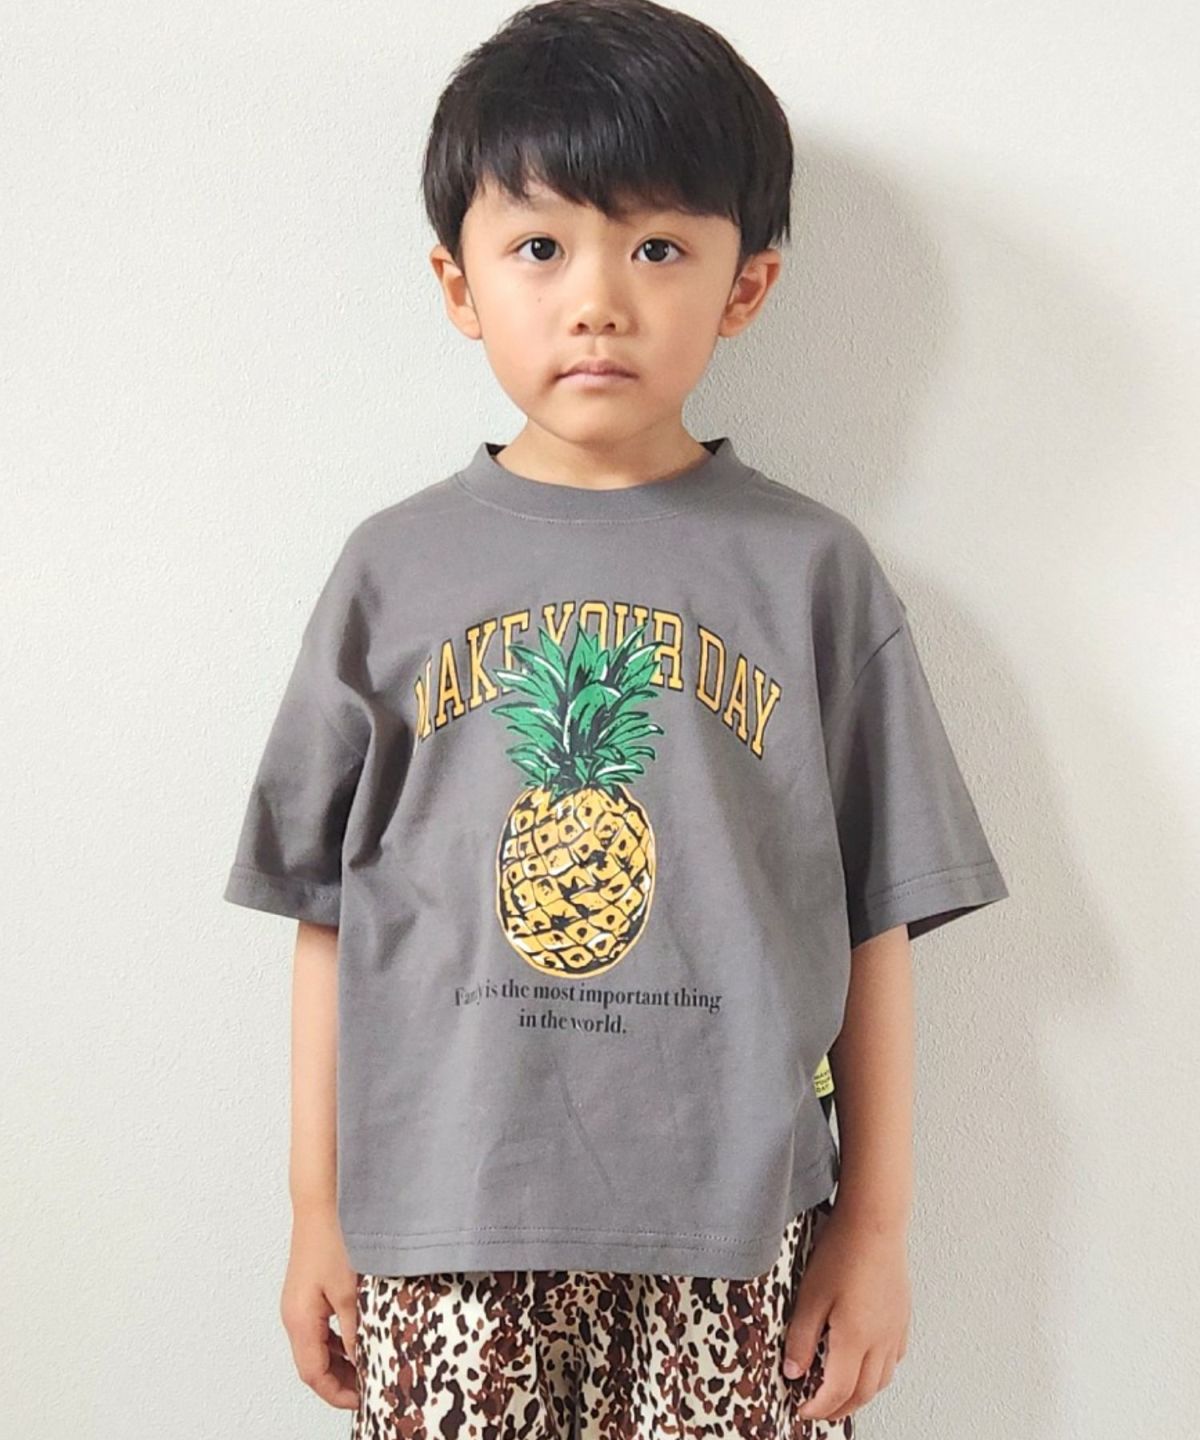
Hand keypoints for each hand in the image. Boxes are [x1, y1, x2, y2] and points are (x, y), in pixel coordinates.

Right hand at [280, 1205, 360, 1408]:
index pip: (313, 1374)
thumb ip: (357, 1330)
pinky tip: (360, 1335)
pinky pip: (320, 1327)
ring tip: (369, 1365)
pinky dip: (338, 1339)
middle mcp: (294, 1315)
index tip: (363, 1400)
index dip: (337, 1394)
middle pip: (313, 1363)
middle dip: (340, 1380)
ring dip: (340, 1360)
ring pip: (317, 1346)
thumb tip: (364, 1361)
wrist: (322, 1199)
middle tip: (371, 1386)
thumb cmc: (334, 1237)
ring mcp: (299, 1302)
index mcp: (300, 1320)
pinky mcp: (308, 1290)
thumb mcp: (352, 1291)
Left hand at [782, 1205, 910, 1422]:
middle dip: (840, 1408)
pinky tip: (867, 1361)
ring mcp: (895, 1329)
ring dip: (861, 1393)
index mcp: (855, 1339)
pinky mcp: (902, 1316)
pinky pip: (894, 1358)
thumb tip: (794, 1371)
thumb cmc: (842, 1252)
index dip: (818, 1408)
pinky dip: (880, 1372)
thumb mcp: (810, 1295)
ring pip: (883, 1379)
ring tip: (841, 1392)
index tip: (802, 1410)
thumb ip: (801, 1338)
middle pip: (864, 1393)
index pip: (837, 1391)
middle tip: (820, 1410)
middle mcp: (880, 1341)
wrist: (875, 1222)